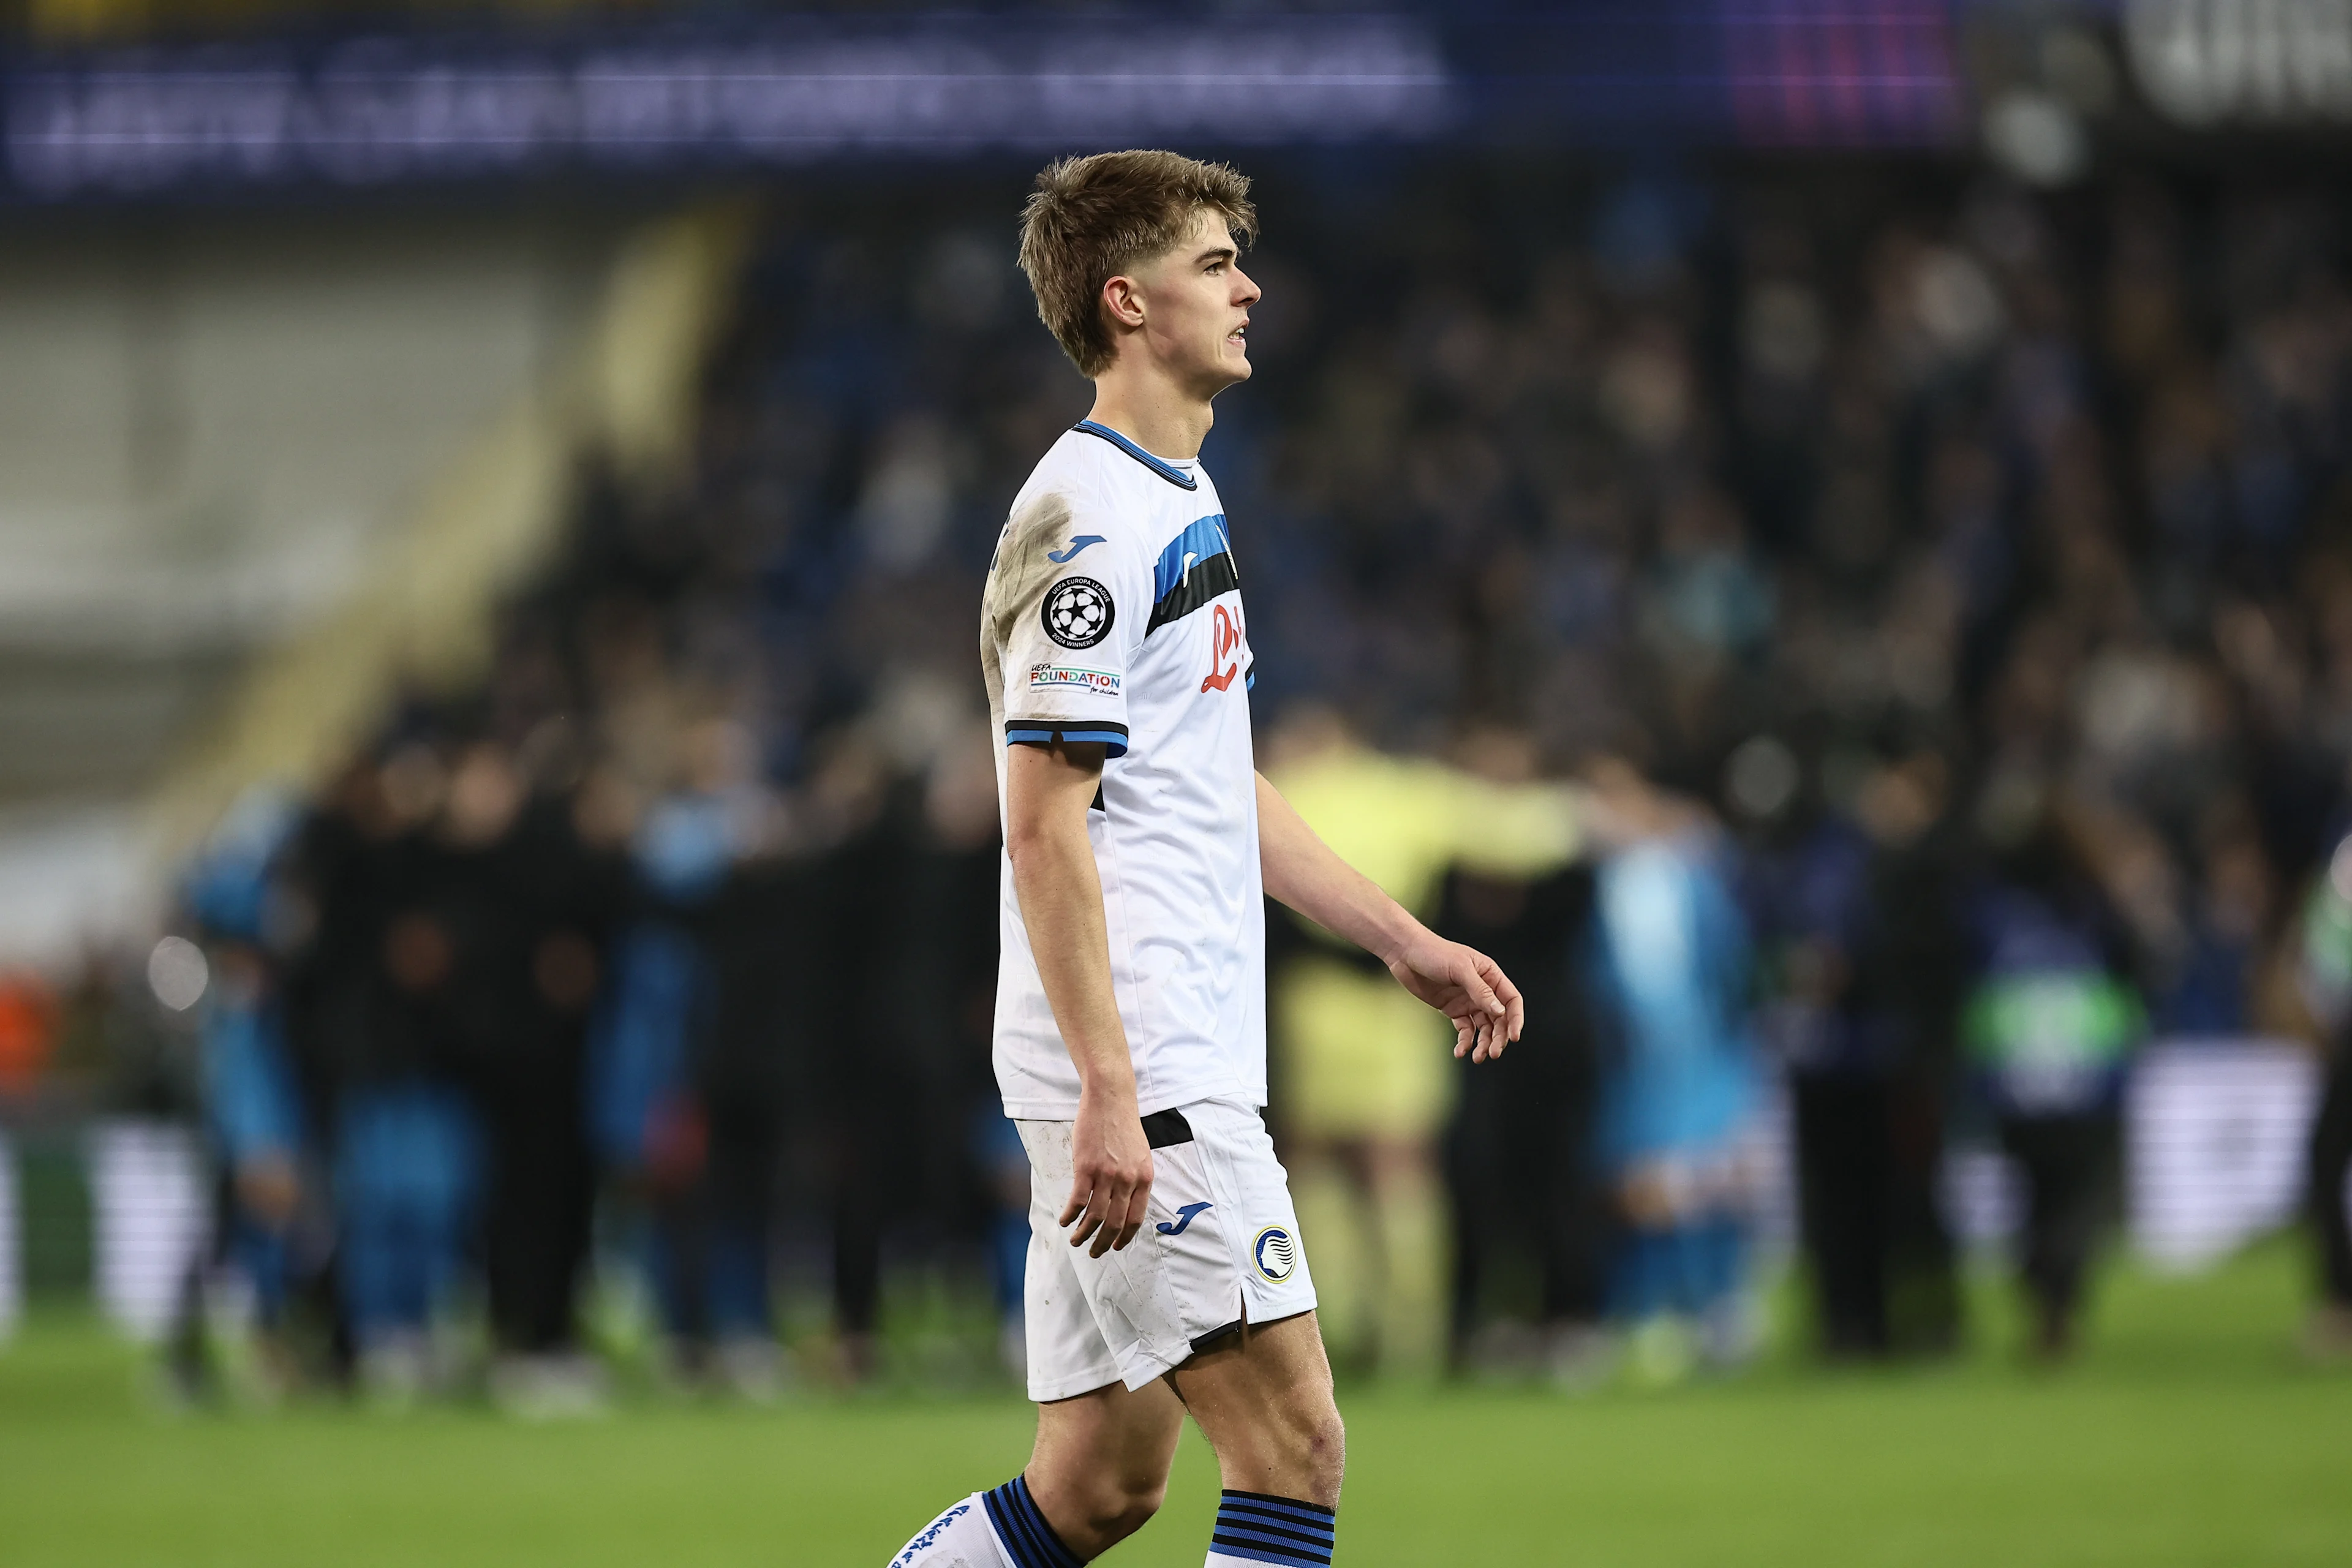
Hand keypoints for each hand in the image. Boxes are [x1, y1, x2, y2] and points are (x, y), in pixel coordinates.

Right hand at [1060, 1085, 1153, 1256]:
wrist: (1111, 1099)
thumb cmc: (1124, 1126)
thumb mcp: (1140, 1155)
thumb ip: (1135, 1180)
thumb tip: (1124, 1204)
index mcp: (1144, 1178)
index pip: (1135, 1218)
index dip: (1125, 1237)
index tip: (1116, 1246)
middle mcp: (1128, 1180)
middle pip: (1115, 1223)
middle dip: (1103, 1243)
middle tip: (1094, 1252)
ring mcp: (1107, 1174)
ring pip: (1095, 1216)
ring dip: (1084, 1234)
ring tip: (1076, 1240)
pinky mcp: (1086, 1167)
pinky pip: (1078, 1201)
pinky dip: (1070, 1215)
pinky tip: (1065, 1220)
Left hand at [1387, 930, 1522, 1062]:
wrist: (1405, 953)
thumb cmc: (1434, 953)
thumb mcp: (1460, 969)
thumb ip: (1480, 991)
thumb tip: (1501, 1012)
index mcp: (1490, 975)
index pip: (1511, 1000)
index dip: (1515, 1019)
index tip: (1514, 1037)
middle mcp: (1482, 990)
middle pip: (1499, 1019)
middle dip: (1498, 1037)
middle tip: (1493, 1053)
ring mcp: (1467, 1001)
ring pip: (1483, 1027)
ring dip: (1482, 1043)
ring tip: (1477, 1058)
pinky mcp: (1452, 1009)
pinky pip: (1464, 1029)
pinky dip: (1465, 1042)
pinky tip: (1459, 1052)